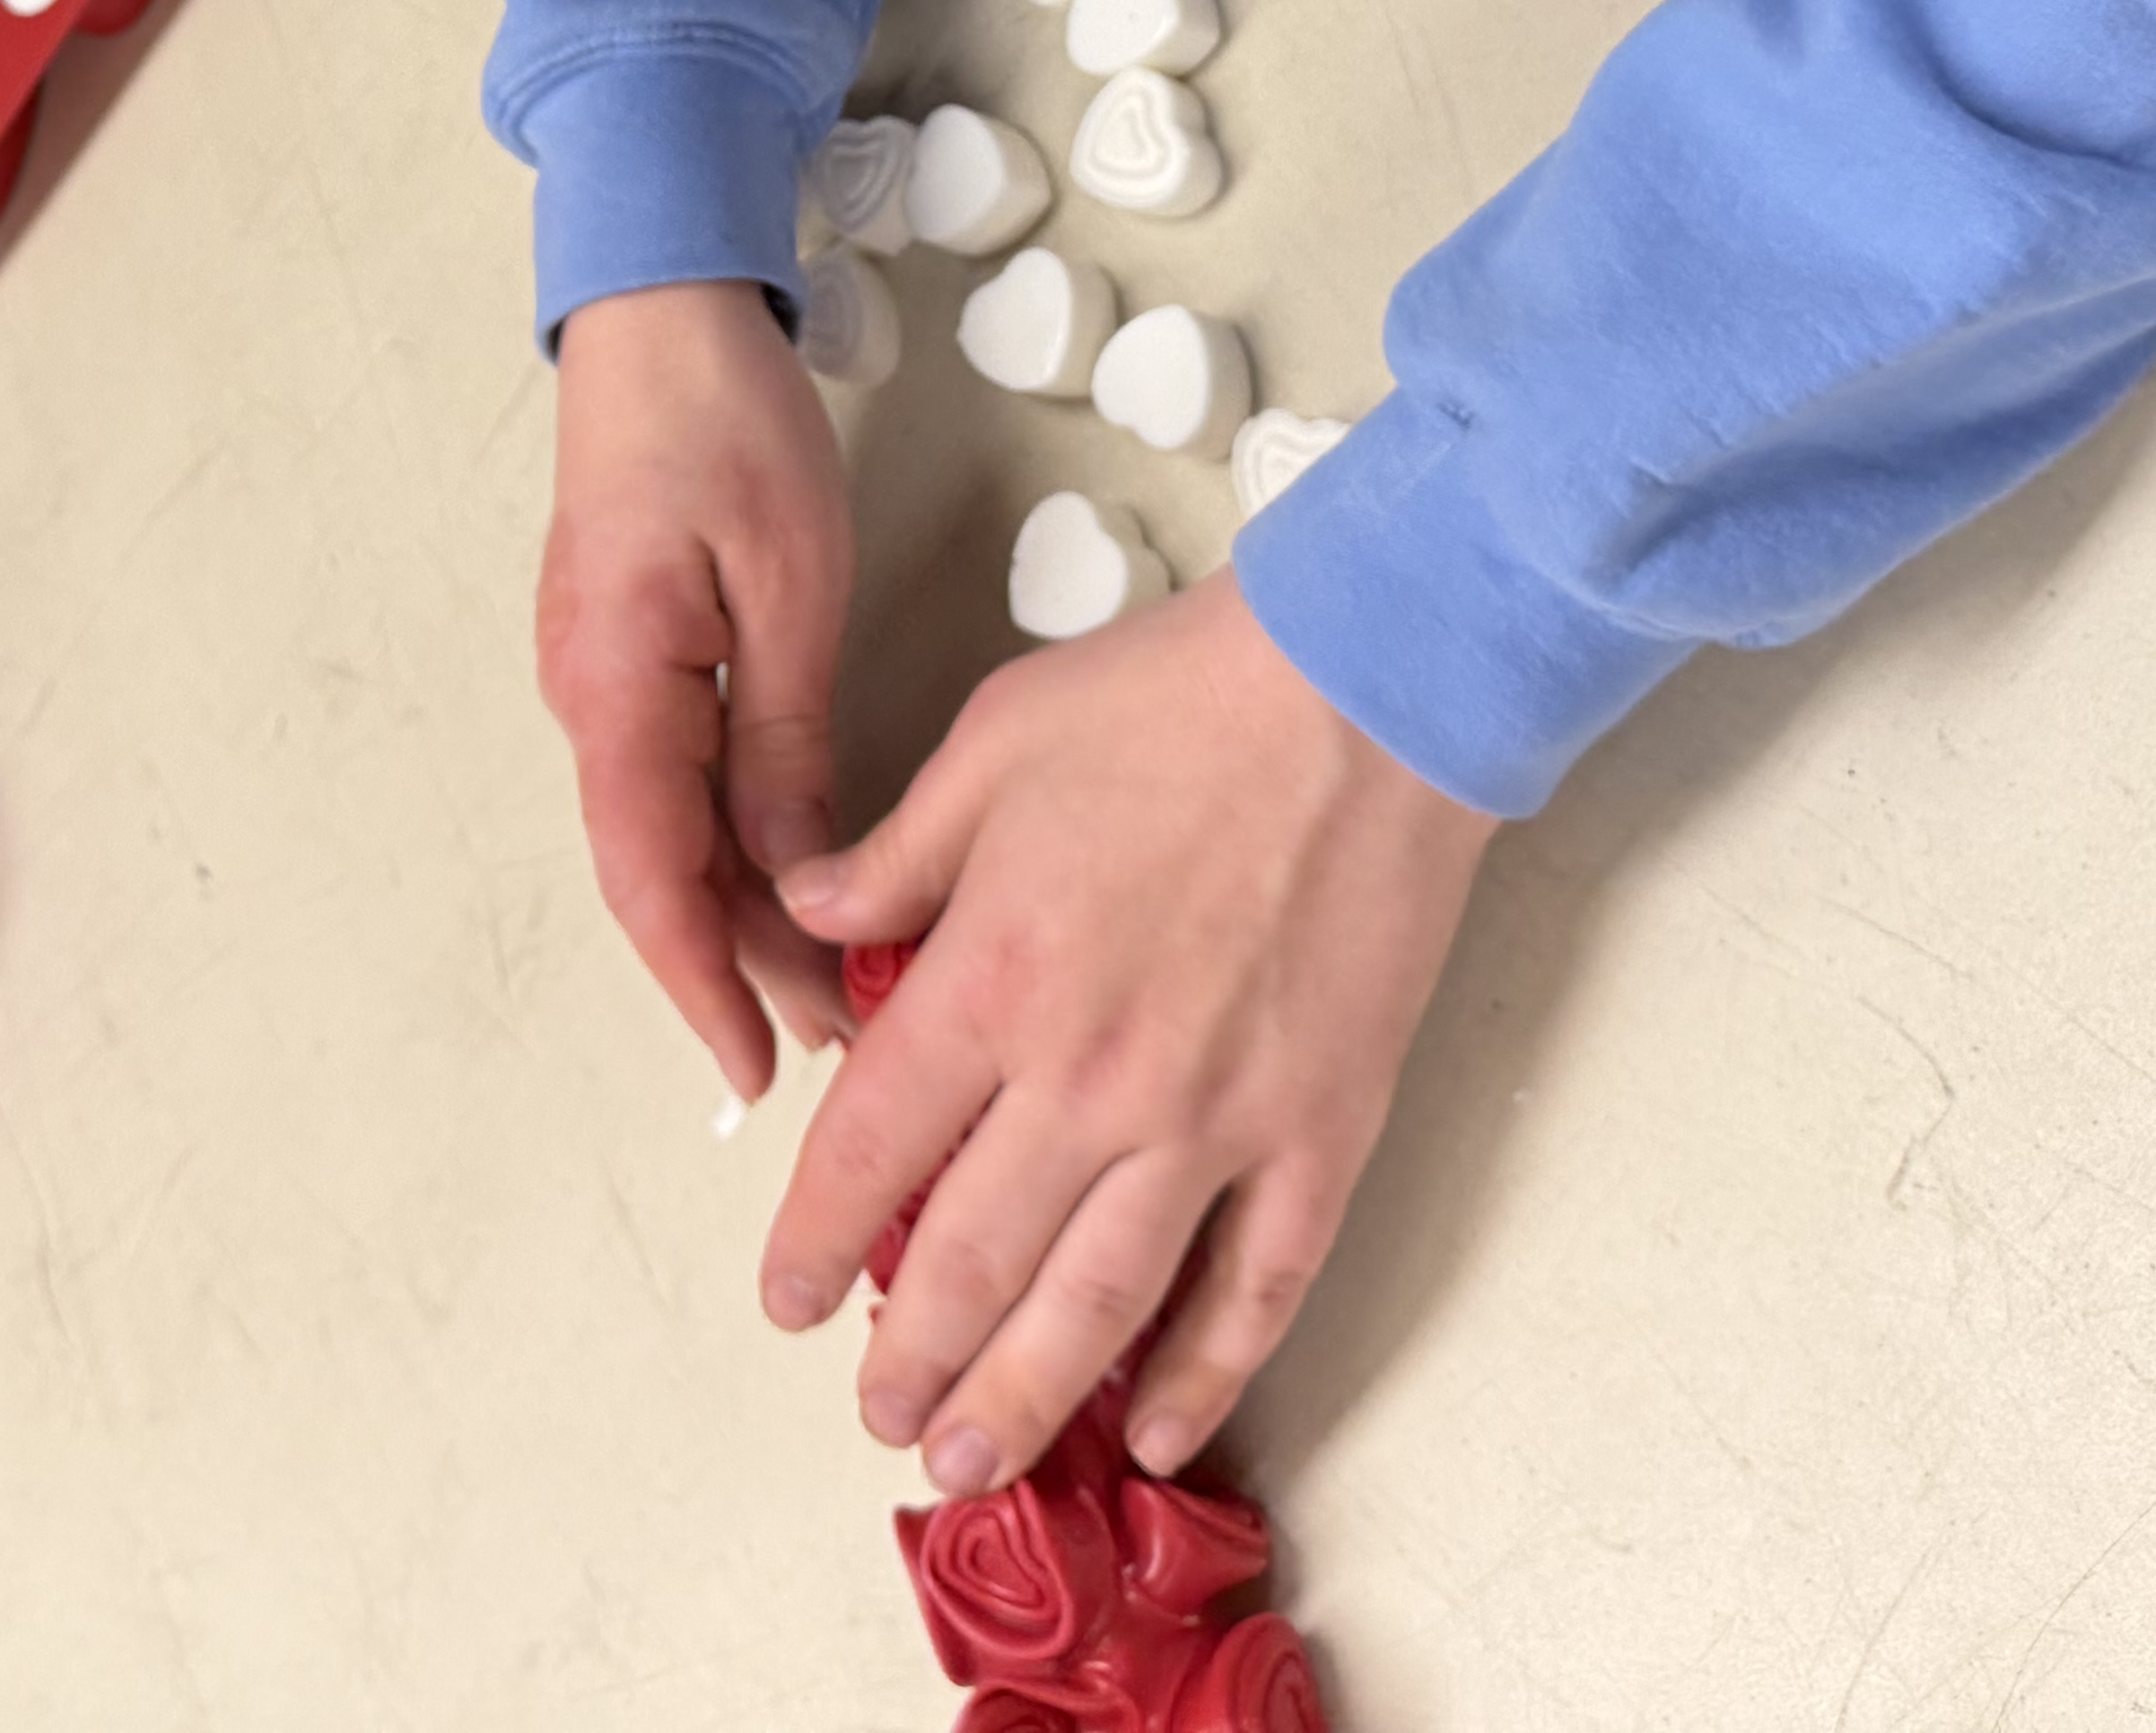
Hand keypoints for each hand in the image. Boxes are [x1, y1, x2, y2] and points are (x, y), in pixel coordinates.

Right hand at [537, 278, 860, 1104]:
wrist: (658, 308)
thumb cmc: (721, 417)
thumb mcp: (785, 576)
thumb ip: (783, 732)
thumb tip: (796, 867)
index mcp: (614, 685)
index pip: (648, 877)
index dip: (701, 983)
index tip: (756, 1066)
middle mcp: (588, 698)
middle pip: (660, 869)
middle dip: (745, 964)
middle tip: (848, 1039)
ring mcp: (601, 678)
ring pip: (668, 830)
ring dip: (745, 906)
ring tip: (841, 981)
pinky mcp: (629, 653)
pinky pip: (674, 777)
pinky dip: (734, 839)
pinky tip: (801, 872)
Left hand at [765, 576, 1492, 1491]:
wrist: (1368, 692)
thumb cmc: (1178, 699)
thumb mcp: (992, 746)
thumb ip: (892, 853)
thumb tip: (803, 908)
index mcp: (995, 980)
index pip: (872, 1147)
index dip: (817, 1238)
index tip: (788, 1300)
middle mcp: (1091, 1076)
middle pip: (972, 1257)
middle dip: (911, 1358)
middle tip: (875, 1419)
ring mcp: (1214, 1119)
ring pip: (1098, 1303)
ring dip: (1024, 1399)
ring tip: (969, 1464)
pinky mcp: (1319, 1131)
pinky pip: (1257, 1287)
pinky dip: (1210, 1373)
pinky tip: (1166, 1432)